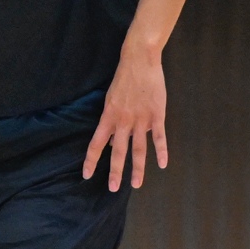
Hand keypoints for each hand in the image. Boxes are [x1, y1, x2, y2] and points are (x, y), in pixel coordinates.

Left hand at [85, 51, 168, 192]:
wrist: (139, 60)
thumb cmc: (124, 79)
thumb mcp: (111, 99)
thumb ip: (111, 121)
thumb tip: (109, 141)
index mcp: (109, 116)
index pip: (96, 143)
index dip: (91, 160)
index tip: (86, 175)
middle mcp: (123, 121)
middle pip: (117, 151)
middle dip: (115, 171)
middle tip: (113, 188)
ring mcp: (141, 119)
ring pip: (139, 148)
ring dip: (138, 168)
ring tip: (137, 184)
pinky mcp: (156, 115)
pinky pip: (159, 137)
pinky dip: (161, 151)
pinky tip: (163, 164)